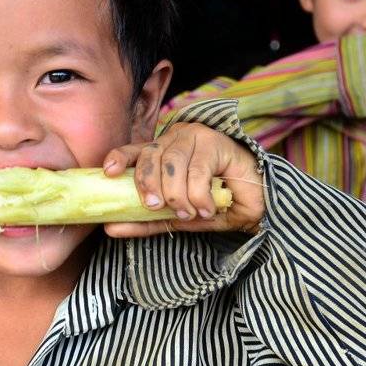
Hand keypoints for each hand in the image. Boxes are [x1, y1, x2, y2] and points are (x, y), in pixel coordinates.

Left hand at [101, 122, 265, 237]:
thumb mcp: (175, 217)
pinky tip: (207, 208)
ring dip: (178, 195)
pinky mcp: (217, 142)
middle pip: (150, 157)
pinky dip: (199, 195)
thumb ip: (146, 221)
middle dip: (149, 185)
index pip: (134, 151)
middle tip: (155, 206)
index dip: (120, 158)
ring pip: (172, 164)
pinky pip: (197, 171)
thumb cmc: (215, 206)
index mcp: (162, 152)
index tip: (109, 172)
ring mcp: (196, 137)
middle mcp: (176, 139)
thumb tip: (111, 228)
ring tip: (190, 212)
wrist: (256, 206)